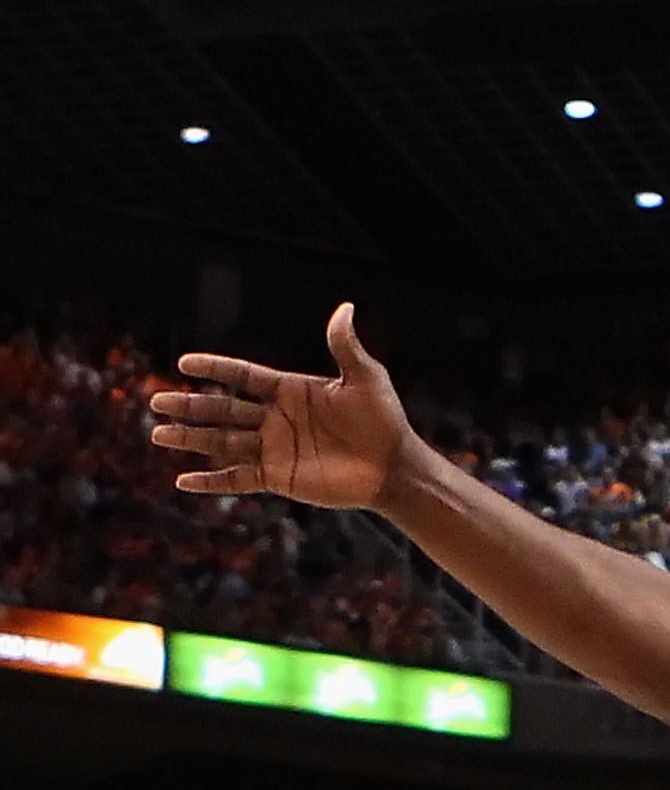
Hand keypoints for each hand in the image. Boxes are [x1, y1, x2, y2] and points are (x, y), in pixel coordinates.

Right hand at [149, 301, 412, 509]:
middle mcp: (275, 418)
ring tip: (158, 433)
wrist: (394, 467)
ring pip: (223, 442)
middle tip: (156, 401)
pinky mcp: (279, 477)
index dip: (214, 368)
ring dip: (191, 438)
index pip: (242, 375)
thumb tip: (344, 308)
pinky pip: (238, 478)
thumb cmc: (384, 420)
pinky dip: (212, 481)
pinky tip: (184, 481)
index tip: (184, 363)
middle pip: (223, 408)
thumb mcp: (366, 378)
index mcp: (289, 389)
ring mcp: (274, 448)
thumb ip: (345, 346)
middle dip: (190, 405)